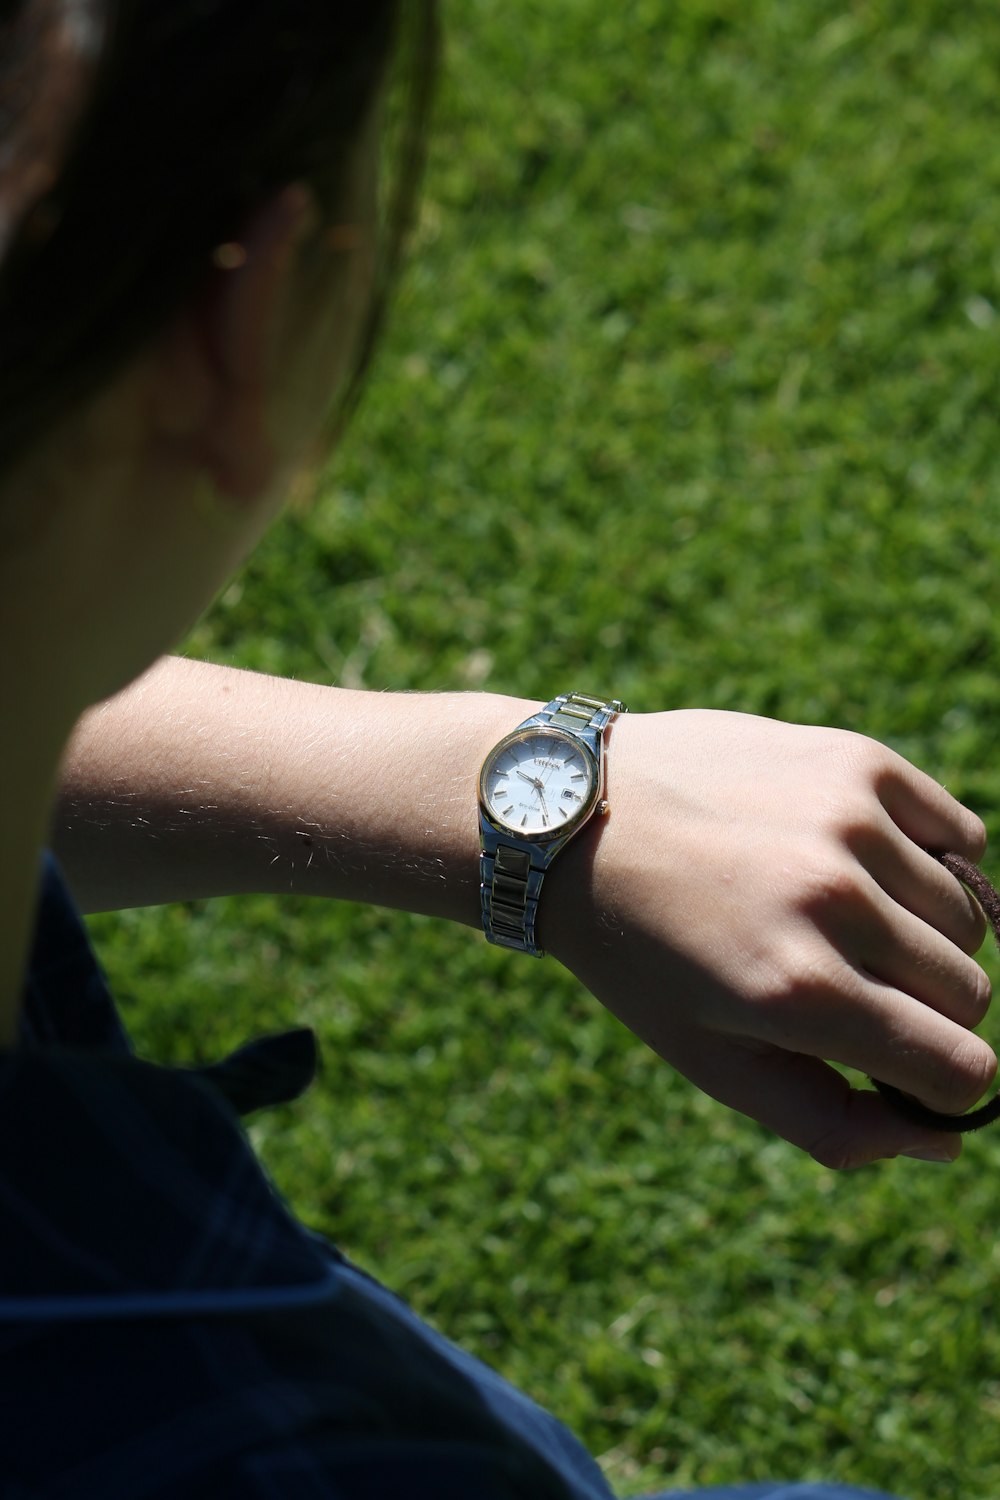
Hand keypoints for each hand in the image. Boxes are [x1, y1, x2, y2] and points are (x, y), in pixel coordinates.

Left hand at [544, 709, 992, 1167]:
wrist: (572, 814)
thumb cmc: (641, 953)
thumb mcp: (710, 1059)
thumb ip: (830, 1122)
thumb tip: (943, 1141)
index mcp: (797, 992)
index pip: (962, 1068)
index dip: (943, 1085)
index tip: (908, 1069)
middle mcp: (834, 901)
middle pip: (969, 993)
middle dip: (925, 1011)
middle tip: (847, 986)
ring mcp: (850, 822)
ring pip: (968, 917)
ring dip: (921, 935)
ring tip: (836, 919)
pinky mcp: (856, 760)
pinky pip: (961, 835)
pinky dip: (929, 860)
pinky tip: (860, 863)